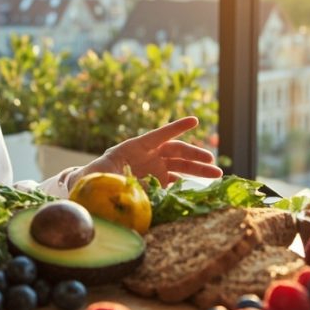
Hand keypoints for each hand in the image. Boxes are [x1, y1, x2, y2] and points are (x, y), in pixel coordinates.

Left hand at [69, 116, 222, 187]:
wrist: (92, 186)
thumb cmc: (92, 177)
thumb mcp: (94, 176)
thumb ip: (103, 180)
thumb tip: (117, 188)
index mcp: (134, 147)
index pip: (158, 135)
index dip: (175, 128)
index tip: (194, 120)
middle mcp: (148, 155)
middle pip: (176, 151)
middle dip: (195, 155)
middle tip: (212, 161)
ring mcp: (154, 167)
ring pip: (181, 165)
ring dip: (198, 169)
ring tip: (217, 173)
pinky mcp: (157, 180)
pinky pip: (175, 179)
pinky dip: (188, 182)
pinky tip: (201, 187)